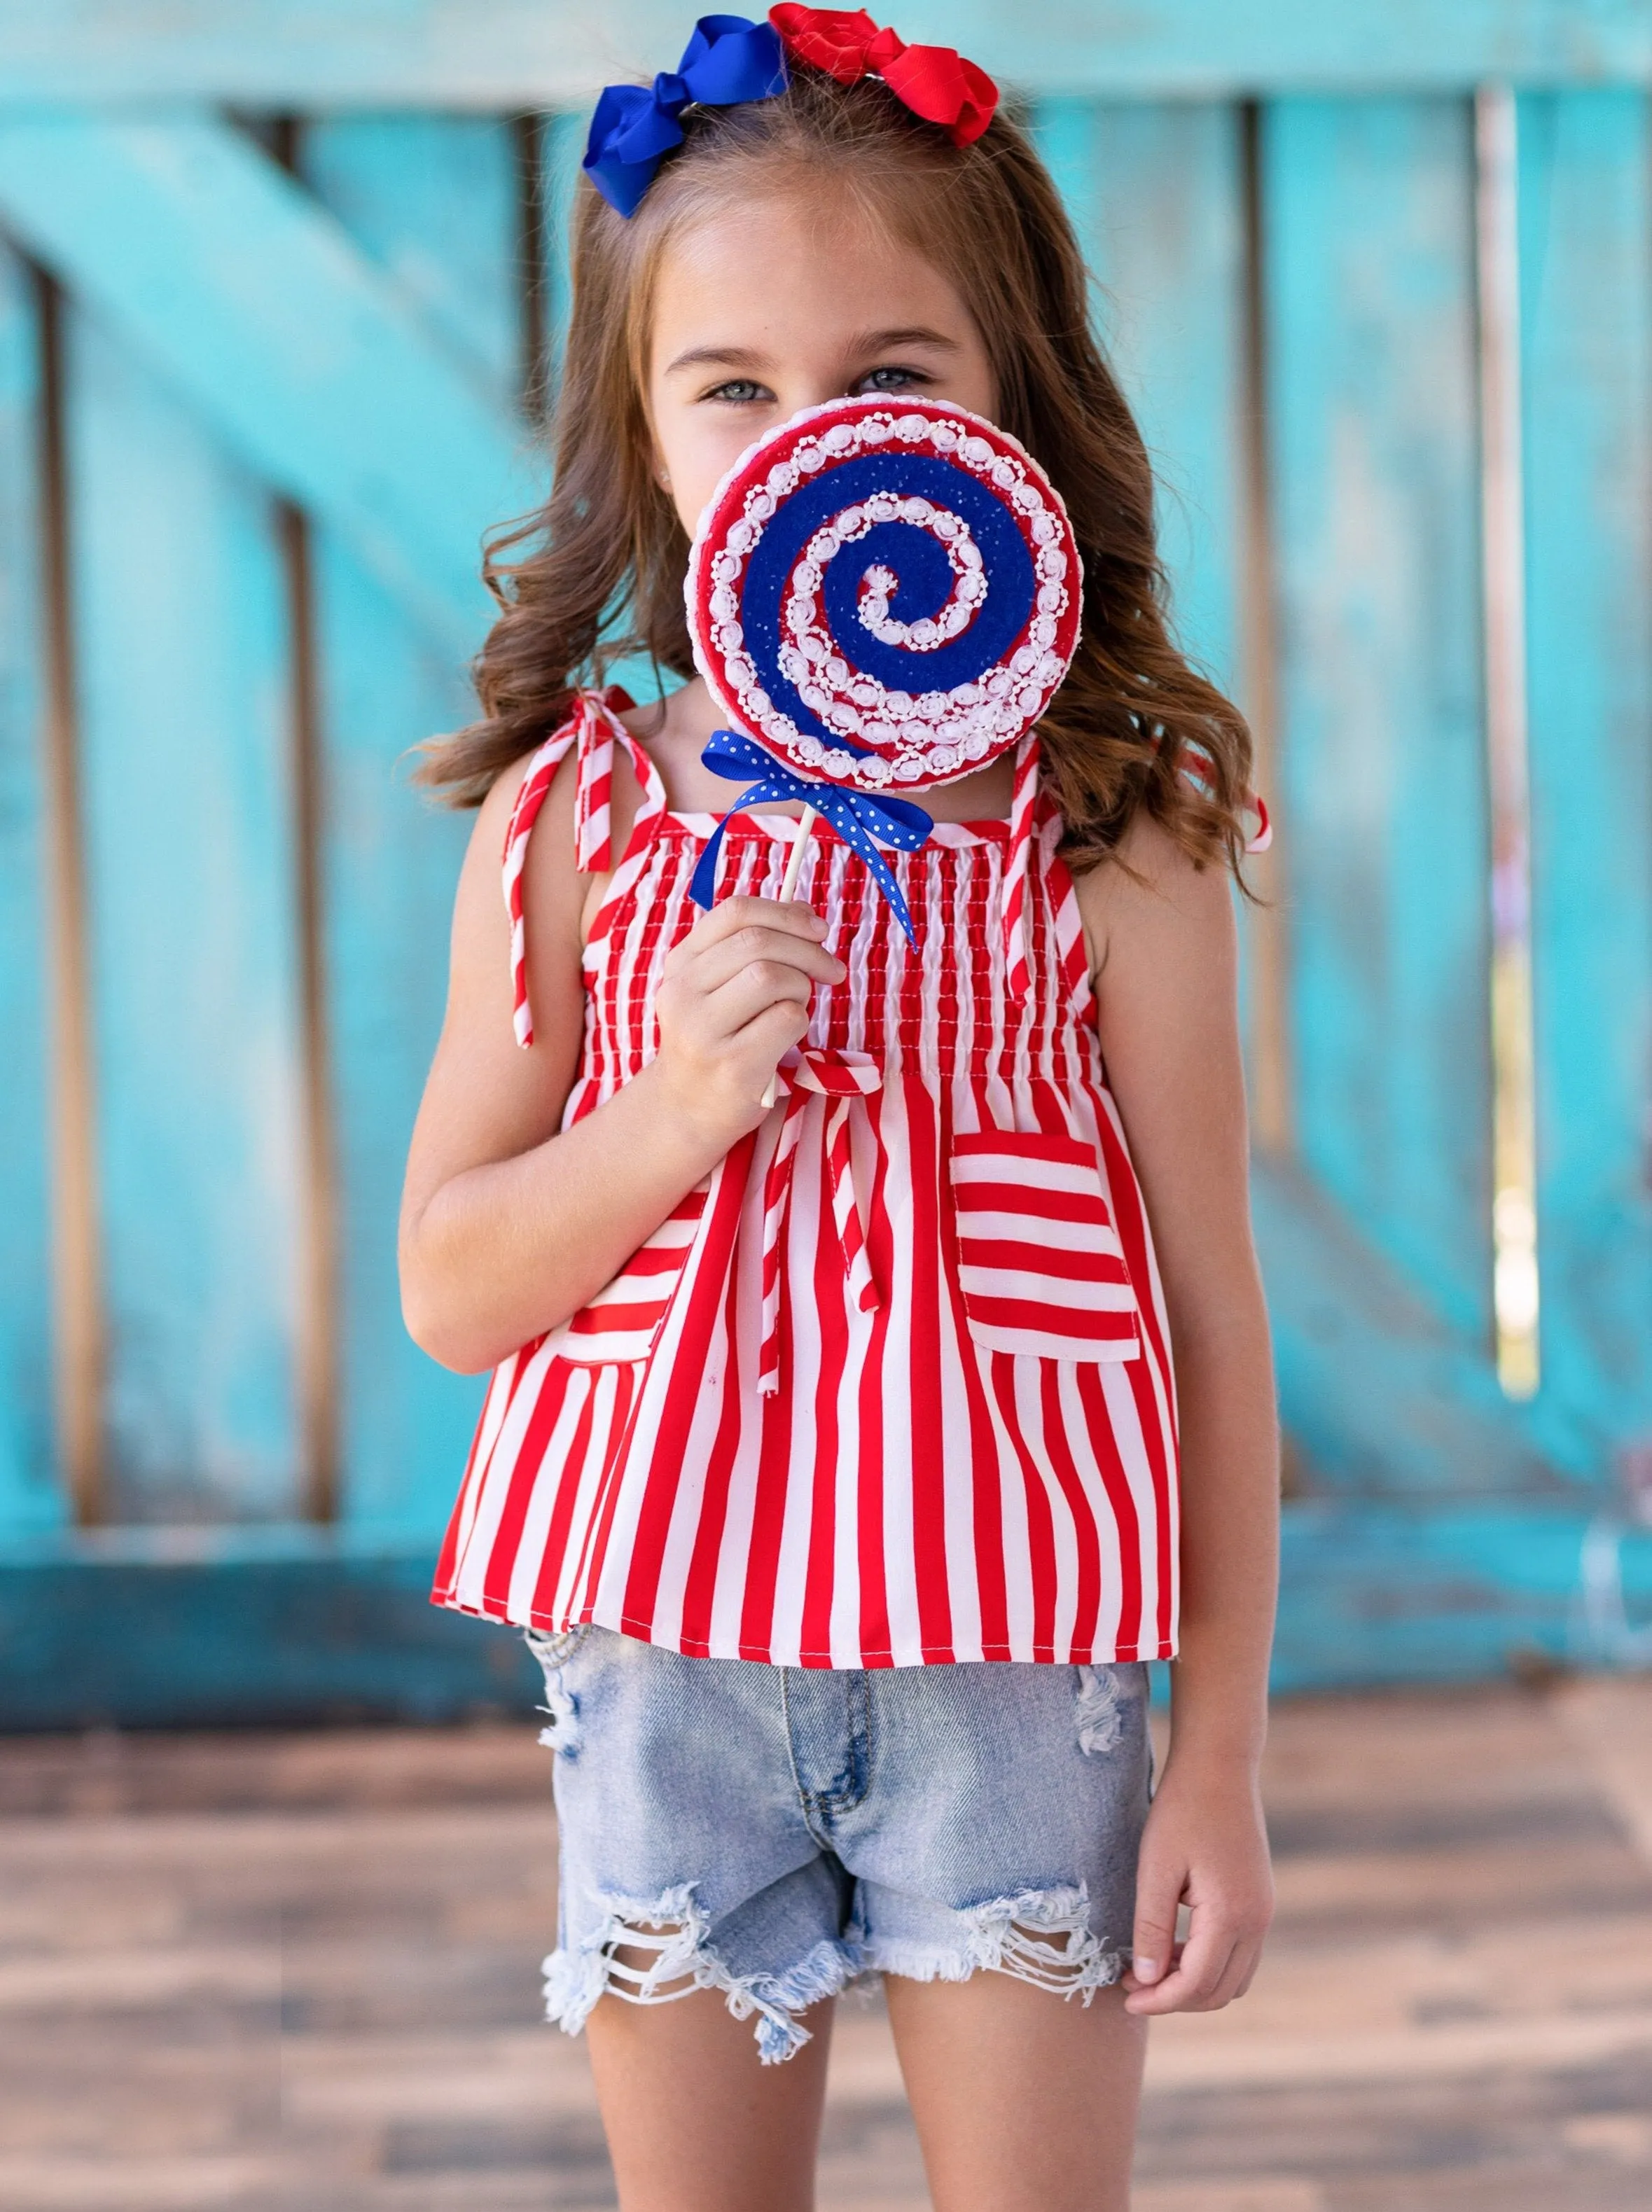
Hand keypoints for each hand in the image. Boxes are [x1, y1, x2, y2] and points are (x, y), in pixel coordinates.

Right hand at [652, 896, 844, 1138]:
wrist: (687, 1110)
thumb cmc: (716, 1042)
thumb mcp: (717, 989)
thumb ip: (752, 949)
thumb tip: (805, 913)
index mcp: (680, 965)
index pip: (735, 913)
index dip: (786, 913)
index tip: (818, 929)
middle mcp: (683, 993)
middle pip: (759, 943)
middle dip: (808, 951)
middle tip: (831, 970)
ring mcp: (703, 1031)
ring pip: (773, 977)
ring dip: (801, 988)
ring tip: (796, 1008)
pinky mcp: (732, 1065)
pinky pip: (788, 1018)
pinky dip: (801, 1021)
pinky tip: (786, 1038)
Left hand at [1122, 1753, 1273, 2014]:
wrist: (1219, 1767)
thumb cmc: (1182, 1811)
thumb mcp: (1156, 1869)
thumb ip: (1153, 1927)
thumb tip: (1147, 1979)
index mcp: (1232, 1914)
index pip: (1196, 1983)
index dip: (1159, 1999)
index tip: (1125, 1995)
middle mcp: (1257, 1921)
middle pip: (1220, 1991)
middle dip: (1175, 1998)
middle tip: (1133, 1983)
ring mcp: (1263, 1912)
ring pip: (1234, 1978)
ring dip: (1194, 1984)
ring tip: (1150, 1966)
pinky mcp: (1260, 1902)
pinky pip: (1239, 1955)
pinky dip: (1209, 1963)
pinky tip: (1175, 1946)